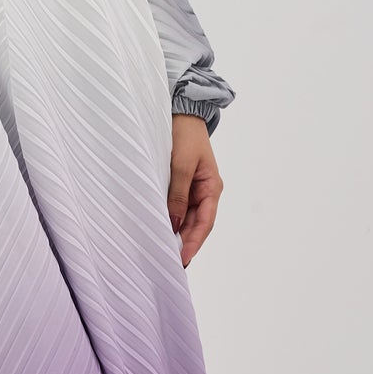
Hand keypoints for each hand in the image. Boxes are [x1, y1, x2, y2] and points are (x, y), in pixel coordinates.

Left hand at [168, 113, 222, 267]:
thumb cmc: (184, 134)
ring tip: (163, 251)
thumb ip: (177, 195)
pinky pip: (177, 206)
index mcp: (212, 187)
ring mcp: (193, 188)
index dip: (193, 243)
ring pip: (186, 217)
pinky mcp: (181, 183)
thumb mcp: (181, 165)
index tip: (182, 259)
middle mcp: (205, 191)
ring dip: (177, 233)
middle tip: (169, 263)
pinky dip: (170, 218)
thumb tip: (175, 224)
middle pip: (196, 224)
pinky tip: (160, 228)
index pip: (205, 223)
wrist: (181, 111)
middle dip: (184, 243)